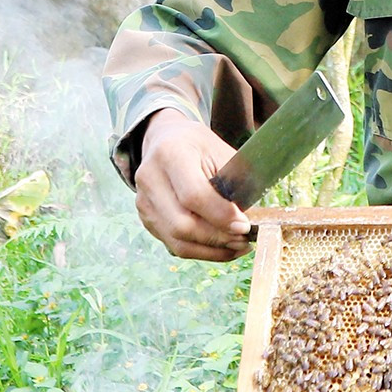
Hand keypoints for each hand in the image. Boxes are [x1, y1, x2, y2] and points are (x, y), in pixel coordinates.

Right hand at [133, 109, 251, 260]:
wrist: (167, 140)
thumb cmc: (200, 147)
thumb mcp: (222, 152)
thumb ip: (234, 183)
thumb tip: (248, 222)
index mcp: (170, 154)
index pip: (193, 195)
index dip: (220, 215)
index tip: (245, 225)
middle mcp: (150, 178)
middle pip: (181, 224)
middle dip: (217, 238)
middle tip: (244, 239)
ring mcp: (143, 201)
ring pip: (177, 241)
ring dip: (211, 250)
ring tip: (238, 246)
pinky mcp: (146, 219)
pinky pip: (174, 244)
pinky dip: (201, 251)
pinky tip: (223, 247)